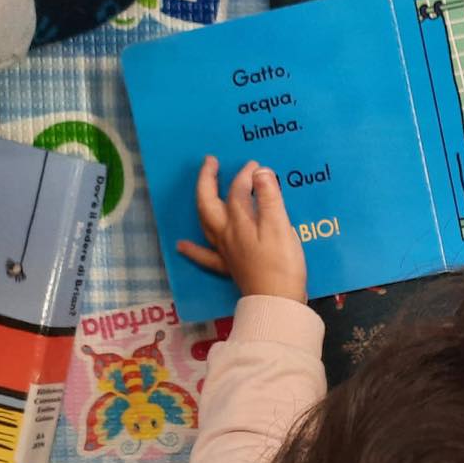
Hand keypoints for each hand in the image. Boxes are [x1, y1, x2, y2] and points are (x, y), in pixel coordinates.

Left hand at [177, 156, 306, 302]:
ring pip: (205, 222)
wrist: (276, 301)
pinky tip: (181, 245)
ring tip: (201, 190)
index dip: (245, 175)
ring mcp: (224, 251)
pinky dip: (191, 249)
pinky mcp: (229, 267)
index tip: (257, 166)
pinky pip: (204, 256)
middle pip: (209, 202)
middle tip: (211, 162)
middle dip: (208, 180)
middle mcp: (226, 233)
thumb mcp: (280, 227)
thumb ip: (269, 198)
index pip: (238, 191)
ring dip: (202, 203)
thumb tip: (259, 171)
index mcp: (239, 222)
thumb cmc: (282, 264)